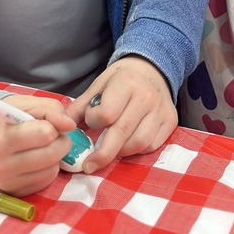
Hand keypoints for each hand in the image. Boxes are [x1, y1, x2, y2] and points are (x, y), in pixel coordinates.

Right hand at [0, 94, 76, 195]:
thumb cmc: (6, 119)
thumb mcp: (25, 104)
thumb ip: (50, 108)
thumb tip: (70, 125)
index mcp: (2, 139)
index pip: (45, 133)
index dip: (52, 124)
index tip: (45, 121)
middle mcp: (2, 165)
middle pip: (52, 153)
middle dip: (59, 140)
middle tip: (51, 133)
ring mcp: (8, 182)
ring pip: (52, 169)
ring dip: (54, 155)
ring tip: (41, 145)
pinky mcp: (16, 193)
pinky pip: (47, 181)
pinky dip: (48, 168)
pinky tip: (37, 159)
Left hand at [67, 57, 176, 172]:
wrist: (152, 68)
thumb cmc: (121, 79)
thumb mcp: (99, 84)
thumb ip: (81, 105)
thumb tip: (63, 125)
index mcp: (126, 83)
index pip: (107, 113)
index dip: (94, 121)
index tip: (91, 120)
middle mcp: (146, 96)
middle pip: (122, 132)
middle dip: (103, 154)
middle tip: (89, 165)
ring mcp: (161, 110)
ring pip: (139, 143)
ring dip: (121, 152)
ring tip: (112, 148)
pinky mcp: (171, 121)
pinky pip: (152, 146)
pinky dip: (137, 150)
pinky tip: (128, 144)